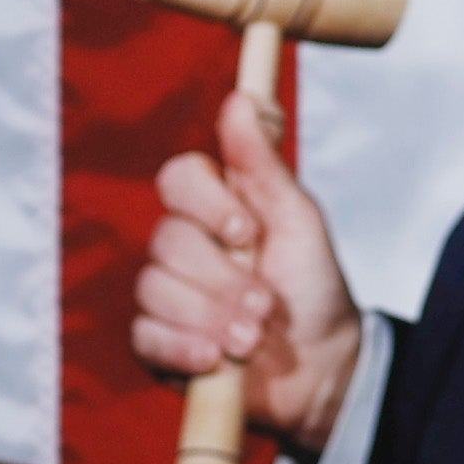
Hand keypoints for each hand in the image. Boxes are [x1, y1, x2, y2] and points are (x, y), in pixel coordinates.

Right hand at [132, 81, 366, 455]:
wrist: (320, 366)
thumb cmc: (312, 286)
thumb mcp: (298, 220)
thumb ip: (263, 164)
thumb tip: (243, 97)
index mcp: (215, 207)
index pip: (176, 179)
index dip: (206, 204)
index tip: (247, 231)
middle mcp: (183, 245)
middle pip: (165, 242)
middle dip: (222, 281)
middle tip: (265, 304)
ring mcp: (165, 294)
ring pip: (155, 290)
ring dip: (212, 318)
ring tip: (253, 337)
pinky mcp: (156, 342)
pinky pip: (144, 335)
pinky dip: (185, 348)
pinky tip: (217, 359)